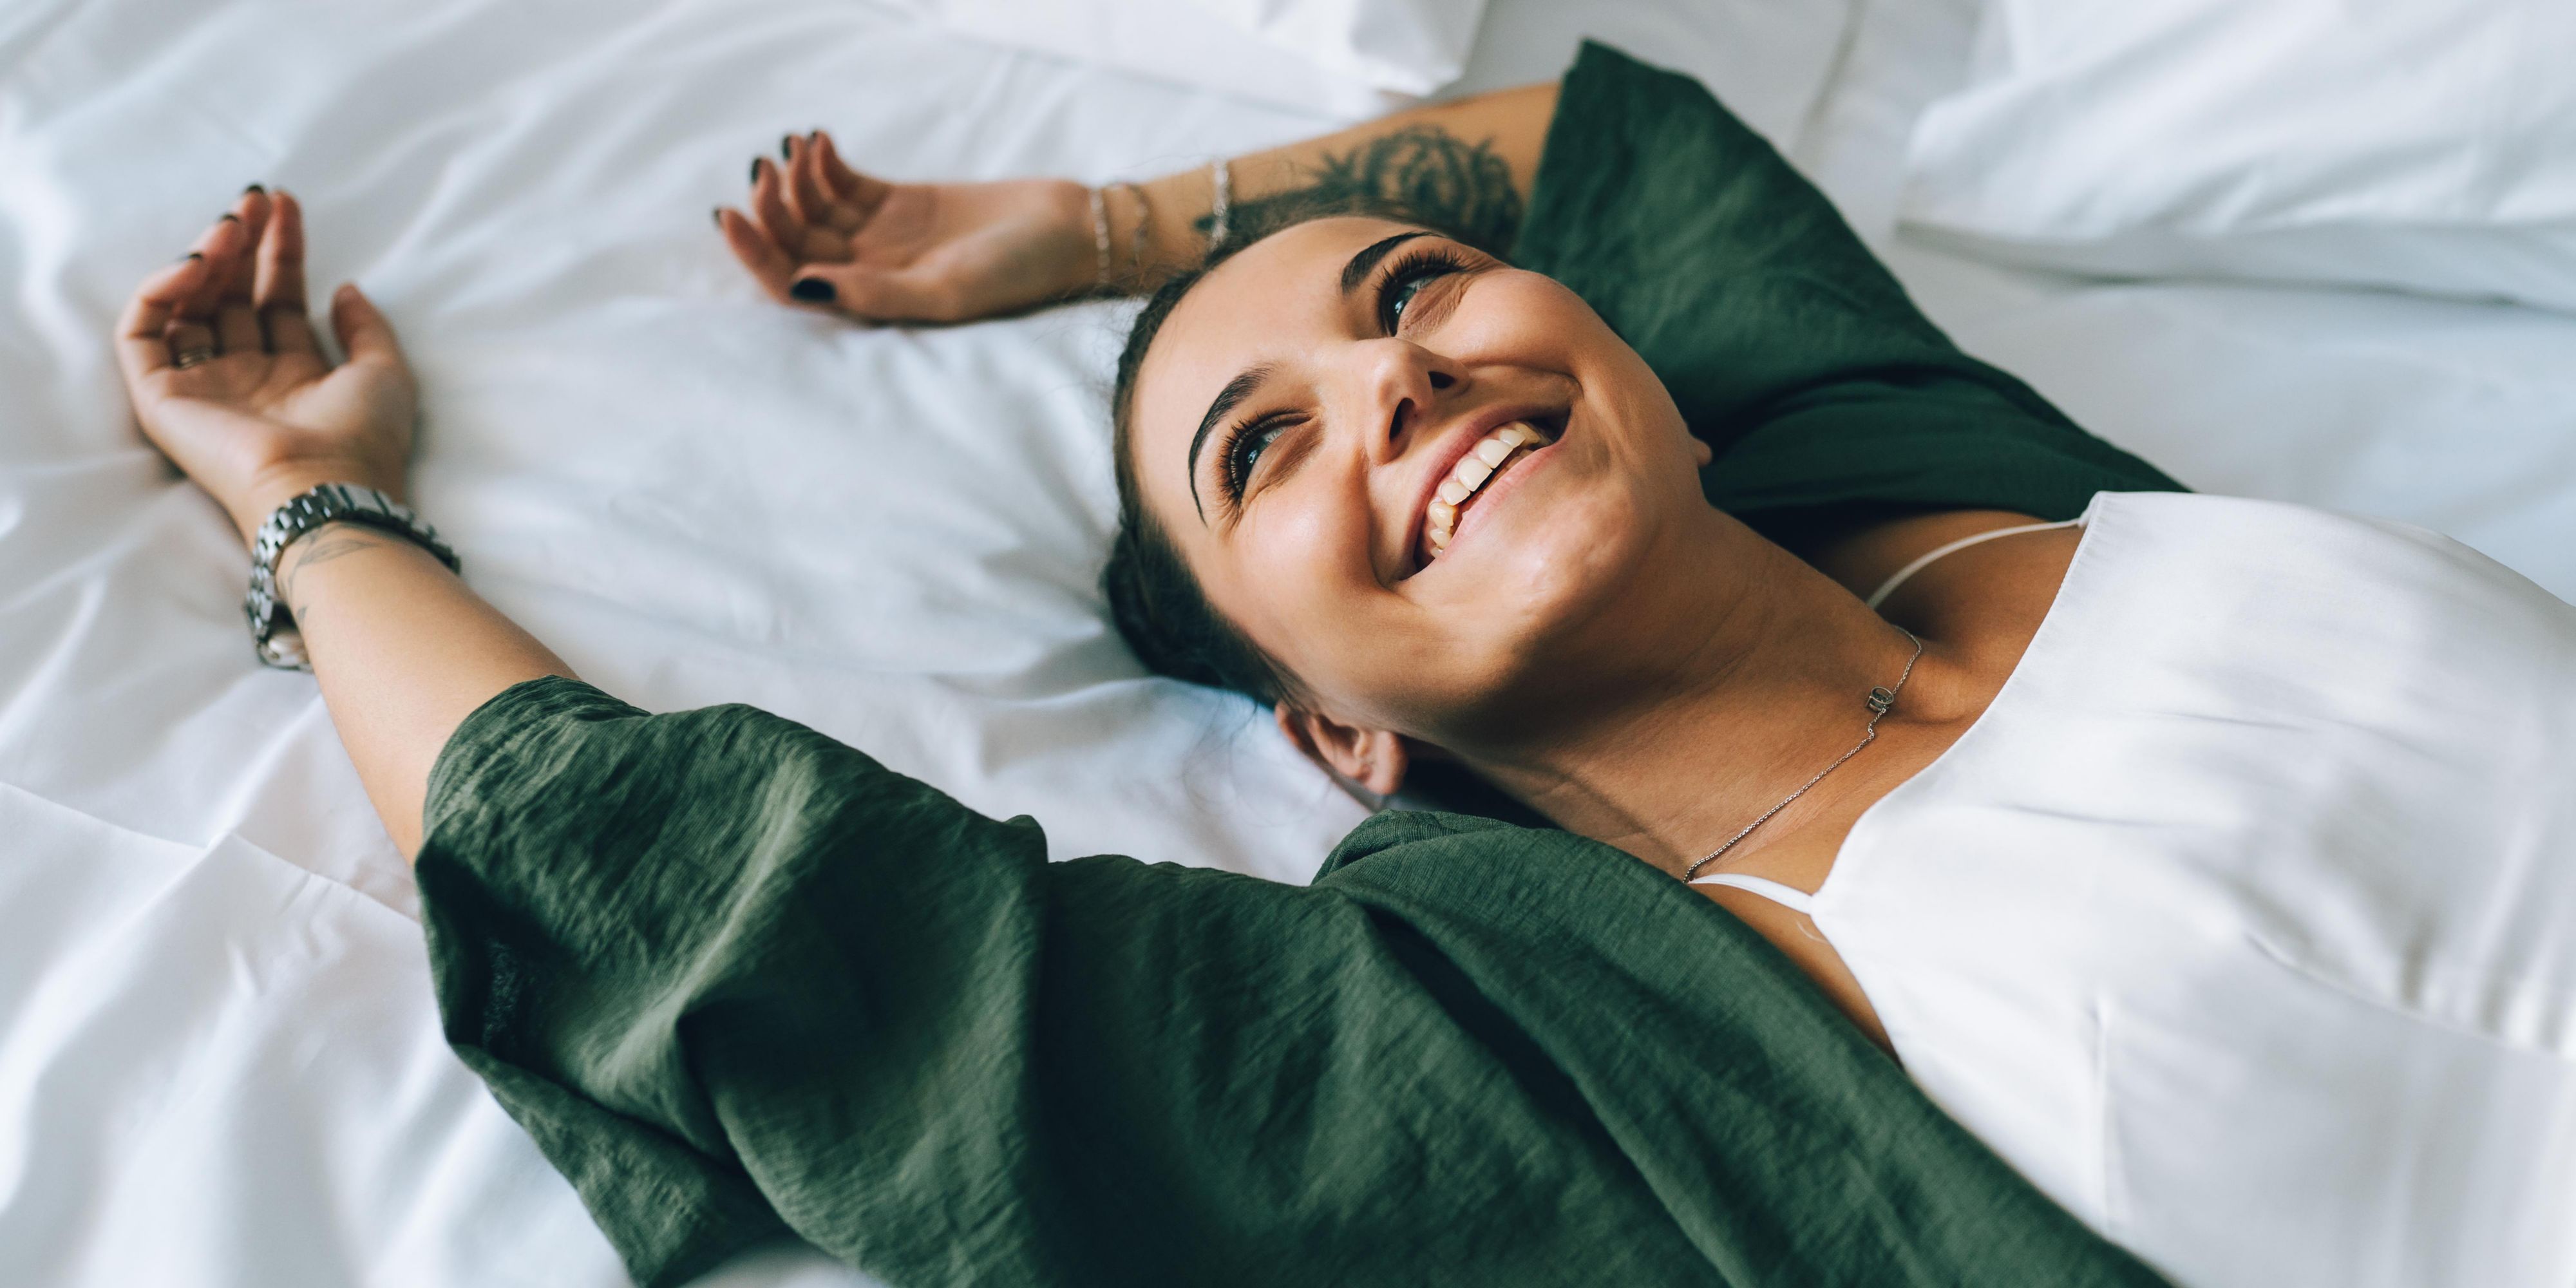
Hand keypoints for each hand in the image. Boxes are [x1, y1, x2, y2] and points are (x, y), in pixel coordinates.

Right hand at [116, 189, 417, 545]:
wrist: (326, 488)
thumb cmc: (363, 439)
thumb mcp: (385, 371)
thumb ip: (367, 327)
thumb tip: (346, 287)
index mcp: (294, 375)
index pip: (276, 298)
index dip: (280, 249)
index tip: (285, 202)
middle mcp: (245, 379)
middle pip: (230, 295)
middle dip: (239, 242)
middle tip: (254, 198)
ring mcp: (202, 387)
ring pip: (186, 307)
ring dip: (204, 257)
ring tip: (231, 225)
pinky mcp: (161, 400)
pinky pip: (142, 334)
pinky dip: (160, 292)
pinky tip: (196, 265)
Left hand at [717, 130, 1096, 323]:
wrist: (1069, 232)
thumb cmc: (1017, 272)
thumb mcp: (946, 291)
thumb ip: (874, 295)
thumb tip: (800, 287)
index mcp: (874, 306)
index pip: (792, 286)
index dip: (755, 255)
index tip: (730, 214)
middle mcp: (870, 274)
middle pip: (795, 244)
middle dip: (770, 207)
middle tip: (765, 167)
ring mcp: (882, 237)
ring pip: (812, 210)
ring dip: (794, 178)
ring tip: (796, 146)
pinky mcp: (899, 202)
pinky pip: (843, 183)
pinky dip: (822, 162)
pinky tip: (816, 139)